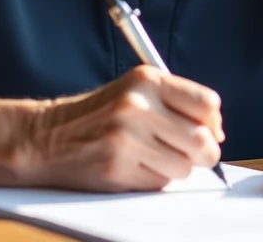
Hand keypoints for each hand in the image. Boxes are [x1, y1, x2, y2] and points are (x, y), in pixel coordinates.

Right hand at [23, 65, 224, 191]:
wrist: (46, 137)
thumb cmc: (96, 115)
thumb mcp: (135, 91)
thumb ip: (175, 103)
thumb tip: (216, 131)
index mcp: (146, 80)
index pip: (207, 103)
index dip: (213, 122)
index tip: (209, 130)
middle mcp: (138, 106)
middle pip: (202, 140)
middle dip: (202, 152)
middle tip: (190, 152)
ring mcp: (127, 138)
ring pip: (184, 167)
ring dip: (174, 167)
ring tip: (151, 155)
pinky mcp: (118, 168)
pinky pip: (160, 182)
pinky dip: (153, 179)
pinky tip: (134, 166)